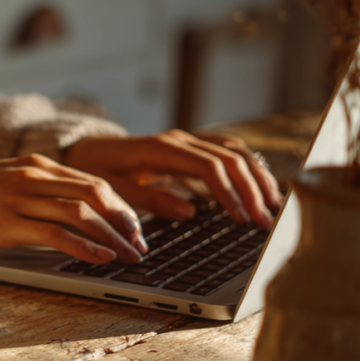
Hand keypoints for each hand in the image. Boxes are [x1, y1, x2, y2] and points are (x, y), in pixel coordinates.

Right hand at [0, 154, 148, 264]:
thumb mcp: (11, 185)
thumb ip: (41, 193)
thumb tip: (77, 218)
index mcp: (40, 165)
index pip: (95, 182)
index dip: (122, 208)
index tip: (136, 230)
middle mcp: (35, 175)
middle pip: (96, 194)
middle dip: (124, 222)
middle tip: (140, 246)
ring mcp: (22, 197)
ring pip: (81, 212)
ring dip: (111, 237)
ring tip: (127, 257)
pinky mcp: (10, 221)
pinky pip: (56, 233)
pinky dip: (84, 247)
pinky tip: (100, 259)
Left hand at [62, 130, 282, 227]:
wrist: (86, 151)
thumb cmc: (97, 171)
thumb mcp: (115, 190)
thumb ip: (150, 200)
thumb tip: (191, 211)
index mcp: (161, 149)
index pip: (208, 166)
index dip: (229, 192)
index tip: (242, 219)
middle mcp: (179, 139)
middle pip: (229, 158)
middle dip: (251, 189)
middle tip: (265, 220)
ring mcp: (186, 140)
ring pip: (234, 150)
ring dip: (256, 176)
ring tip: (273, 204)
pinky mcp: (190, 147)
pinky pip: (226, 150)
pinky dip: (247, 166)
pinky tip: (260, 185)